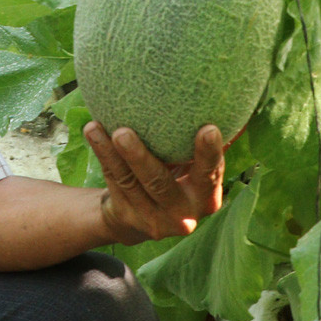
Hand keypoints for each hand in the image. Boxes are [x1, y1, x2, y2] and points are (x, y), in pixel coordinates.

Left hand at [87, 122, 225, 245]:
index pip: (210, 174)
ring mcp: (151, 219)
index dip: (209, 154)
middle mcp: (181, 215)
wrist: (142, 220)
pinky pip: (113, 180)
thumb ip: (202, 147)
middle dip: (139, 158)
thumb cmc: (178, 179)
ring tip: (95, 127)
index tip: (208, 128)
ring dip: (110, 152)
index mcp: (206, 198)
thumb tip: (227, 100)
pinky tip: (93, 131)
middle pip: (159, 183)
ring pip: (127, 181)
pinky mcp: (126, 216)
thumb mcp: (195, 171)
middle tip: (123, 133)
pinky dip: (102, 154)